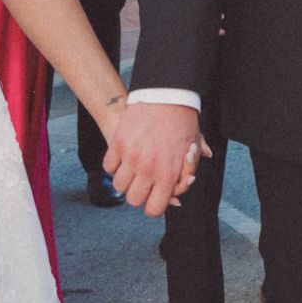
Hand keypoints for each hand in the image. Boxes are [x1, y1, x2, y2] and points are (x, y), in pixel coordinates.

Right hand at [105, 99, 203, 218]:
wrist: (167, 93)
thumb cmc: (182, 120)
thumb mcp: (193, 145)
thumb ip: (190, 167)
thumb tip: (189, 181)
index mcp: (169, 175)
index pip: (154, 209)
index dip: (153, 206)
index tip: (153, 198)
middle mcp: (148, 169)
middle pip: (133, 200)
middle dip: (137, 194)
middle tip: (142, 183)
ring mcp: (131, 156)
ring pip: (118, 185)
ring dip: (124, 180)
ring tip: (131, 170)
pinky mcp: (118, 142)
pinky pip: (108, 166)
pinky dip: (113, 165)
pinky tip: (121, 159)